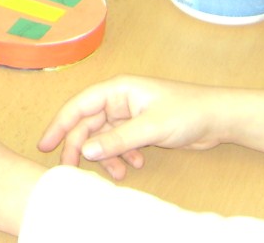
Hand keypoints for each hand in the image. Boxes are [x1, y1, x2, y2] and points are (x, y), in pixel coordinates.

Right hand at [37, 76, 229, 181]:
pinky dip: (122, 155)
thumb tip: (86, 150)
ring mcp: (129, 114)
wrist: (218, 118)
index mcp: (117, 89)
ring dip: (106, 155)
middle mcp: (119, 100)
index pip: (79, 106)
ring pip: (104, 137)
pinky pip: (119, 143)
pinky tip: (135, 165)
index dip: (60, 124)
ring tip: (118, 173)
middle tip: (71, 169)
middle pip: (88, 124)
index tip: (45, 144)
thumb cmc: (187, 111)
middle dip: (81, 146)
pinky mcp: (139, 127)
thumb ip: (117, 139)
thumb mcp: (150, 127)